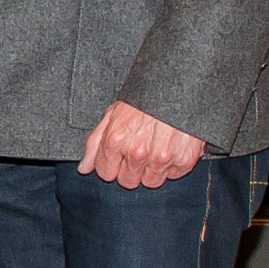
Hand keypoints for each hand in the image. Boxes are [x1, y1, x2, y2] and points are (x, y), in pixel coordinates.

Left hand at [78, 100, 207, 190]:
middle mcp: (138, 152)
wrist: (177, 85)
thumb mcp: (113, 114)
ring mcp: (162, 158)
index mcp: (116, 140)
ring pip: (151, 182)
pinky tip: (171, 147)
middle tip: (139, 151)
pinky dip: (172, 165)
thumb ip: (95, 143)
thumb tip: (84, 168)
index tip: (119, 156)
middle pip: (128, 181)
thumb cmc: (143, 99)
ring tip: (155, 148)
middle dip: (131, 169)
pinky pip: (173, 175)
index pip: (106, 174)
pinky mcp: (184, 160)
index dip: (111, 165)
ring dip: (152, 169)